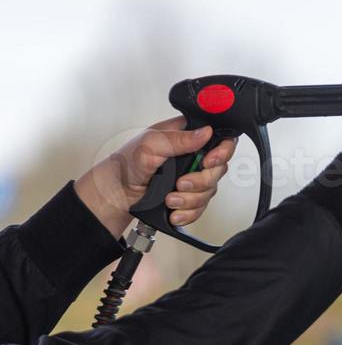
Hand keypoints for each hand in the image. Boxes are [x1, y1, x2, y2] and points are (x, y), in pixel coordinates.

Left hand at [75, 118, 237, 236]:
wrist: (117, 192)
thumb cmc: (127, 162)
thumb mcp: (151, 144)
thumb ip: (180, 138)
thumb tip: (206, 132)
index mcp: (186, 136)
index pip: (220, 139)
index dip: (222, 151)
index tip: (208, 162)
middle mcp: (193, 156)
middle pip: (219, 169)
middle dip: (201, 182)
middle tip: (181, 183)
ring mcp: (193, 177)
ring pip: (210, 191)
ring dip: (190, 199)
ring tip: (170, 198)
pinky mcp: (190, 196)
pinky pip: (202, 207)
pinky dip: (188, 212)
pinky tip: (174, 210)